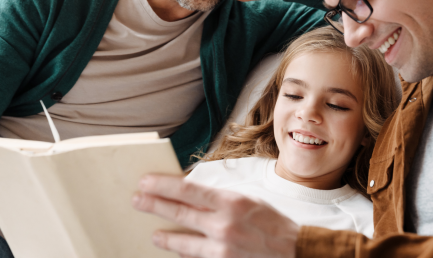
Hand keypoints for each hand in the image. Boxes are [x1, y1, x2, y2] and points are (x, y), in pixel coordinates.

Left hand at [132, 174, 299, 257]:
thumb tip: (191, 194)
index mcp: (231, 201)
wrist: (295, 253)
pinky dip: (184, 254)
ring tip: (153, 233)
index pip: (188, 190)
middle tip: (137, 201)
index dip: (163, 185)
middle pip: (179, 213)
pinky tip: (176, 251)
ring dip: (164, 236)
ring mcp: (222, 248)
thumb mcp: (248, 201)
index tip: (145, 182)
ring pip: (182, 242)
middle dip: (154, 206)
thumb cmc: (273, 224)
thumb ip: (220, 199)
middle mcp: (224, 224)